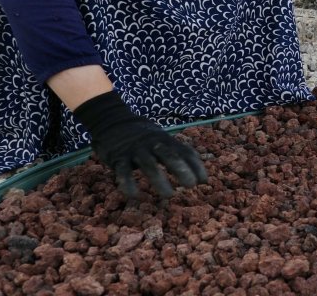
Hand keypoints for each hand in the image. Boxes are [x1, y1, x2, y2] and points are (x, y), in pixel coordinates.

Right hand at [74, 91, 205, 199]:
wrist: (112, 121)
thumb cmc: (144, 135)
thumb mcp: (161, 138)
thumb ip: (175, 151)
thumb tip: (195, 168)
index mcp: (166, 140)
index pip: (185, 151)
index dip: (196, 166)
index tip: (204, 180)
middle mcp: (153, 144)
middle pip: (169, 156)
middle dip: (181, 170)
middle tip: (191, 185)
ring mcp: (135, 150)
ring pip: (149, 165)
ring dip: (160, 180)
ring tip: (169, 195)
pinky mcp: (118, 157)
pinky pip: (124, 171)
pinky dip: (129, 183)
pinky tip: (134, 195)